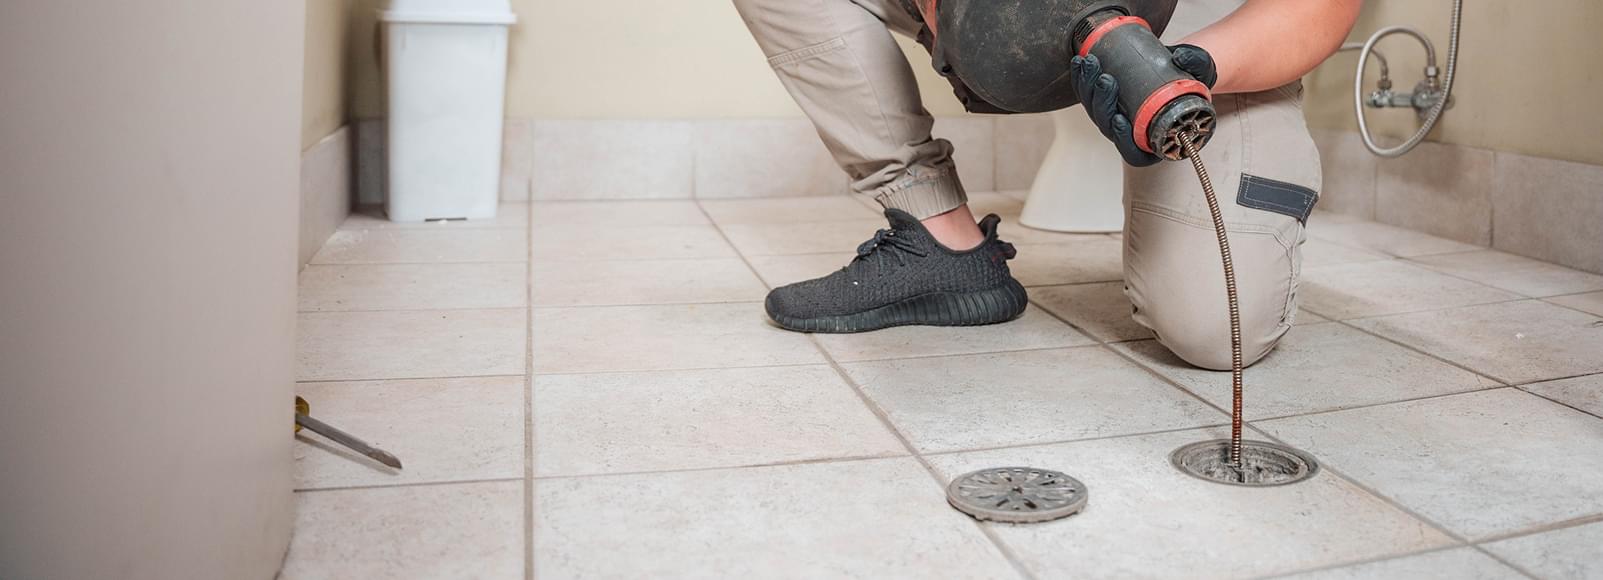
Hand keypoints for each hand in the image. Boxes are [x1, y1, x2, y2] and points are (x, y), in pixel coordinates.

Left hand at [1070, 44, 1216, 166]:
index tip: (1119, 120)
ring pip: (1095, 110)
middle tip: (1105, 80)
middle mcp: (1133, 133)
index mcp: (1156, 138)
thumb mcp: (1203, 72)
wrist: (1179, 67)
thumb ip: (1197, 65)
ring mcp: (1116, 117)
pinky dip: (1082, 79)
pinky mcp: (1106, 101)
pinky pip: (1089, 95)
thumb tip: (1180, 57)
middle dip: (1101, 102)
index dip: (1123, 139)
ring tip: (1090, 64)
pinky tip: (1080, 63)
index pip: (1134, 152)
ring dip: (1087, 88)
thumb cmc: (1194, 79)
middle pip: (1108, 126)